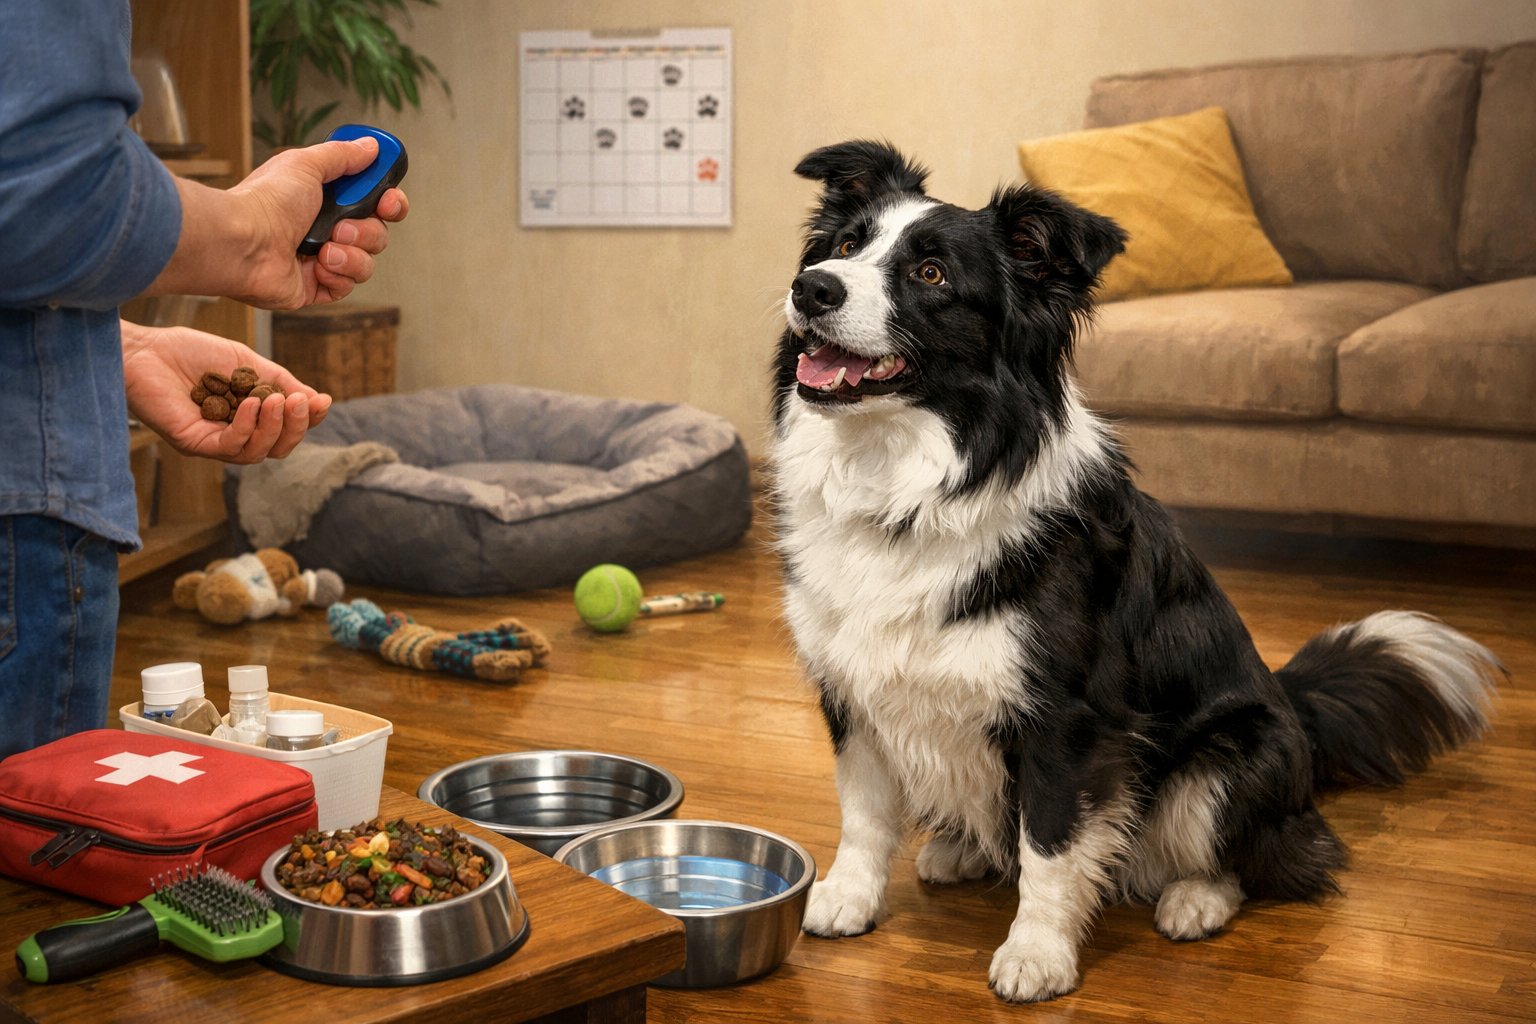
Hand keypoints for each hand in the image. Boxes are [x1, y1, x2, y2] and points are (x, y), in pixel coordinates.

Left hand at [120, 319, 332, 463]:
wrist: (144, 348)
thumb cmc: (190, 352)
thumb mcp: (248, 364)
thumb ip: (279, 382)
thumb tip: (317, 400)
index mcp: (248, 417)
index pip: (286, 428)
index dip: (308, 419)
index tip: (322, 400)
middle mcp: (232, 434)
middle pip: (277, 447)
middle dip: (295, 427)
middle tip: (298, 402)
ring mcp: (213, 442)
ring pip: (258, 453)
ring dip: (274, 429)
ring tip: (278, 401)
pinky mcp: (193, 443)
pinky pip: (230, 447)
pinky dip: (247, 428)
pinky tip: (252, 404)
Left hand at [145, 137, 408, 309]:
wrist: (243, 242)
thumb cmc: (266, 201)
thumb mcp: (306, 164)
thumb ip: (342, 155)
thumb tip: (370, 146)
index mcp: (325, 199)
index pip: (373, 202)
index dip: (389, 202)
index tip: (388, 201)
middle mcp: (326, 229)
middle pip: (377, 233)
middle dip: (368, 230)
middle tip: (343, 226)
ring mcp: (323, 260)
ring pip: (367, 262)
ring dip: (351, 253)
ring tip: (324, 248)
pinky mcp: (318, 287)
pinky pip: (348, 285)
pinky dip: (337, 274)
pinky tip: (315, 266)